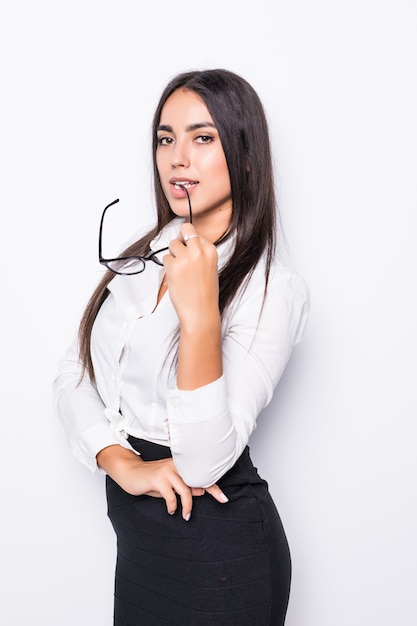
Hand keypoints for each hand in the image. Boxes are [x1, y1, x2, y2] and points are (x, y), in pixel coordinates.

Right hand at [97, 445, 227, 520]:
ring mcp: (167, 471)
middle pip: (198, 478)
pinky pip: (170, 496)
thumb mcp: (169, 485)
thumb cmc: (150, 479)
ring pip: (185, 490)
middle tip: (222, 501)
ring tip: (186, 516)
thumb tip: (201, 492)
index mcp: (180, 465)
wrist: (129, 472)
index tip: (224, 498)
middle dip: (212, 490)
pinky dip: (173, 506)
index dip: (214, 486)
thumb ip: (183, 487)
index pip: (200, 474)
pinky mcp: (157, 479)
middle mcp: (176, 466)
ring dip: (188, 506)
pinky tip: (171, 510)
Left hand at [163, 223, 218, 327]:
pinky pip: (166, 258)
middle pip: (184, 230)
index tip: (189, 252)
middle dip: (180, 242)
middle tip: (181, 256)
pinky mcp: (173, 266)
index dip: (189, 242)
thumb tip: (185, 239)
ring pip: (172, 244)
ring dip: (173, 255)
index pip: (194, 232)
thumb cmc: (205, 292)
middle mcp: (199, 251)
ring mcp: (186, 258)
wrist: (200, 311)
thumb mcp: (210, 266)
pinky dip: (168, 267)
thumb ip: (199, 252)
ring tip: (180, 271)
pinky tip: (177, 277)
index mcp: (211, 250)